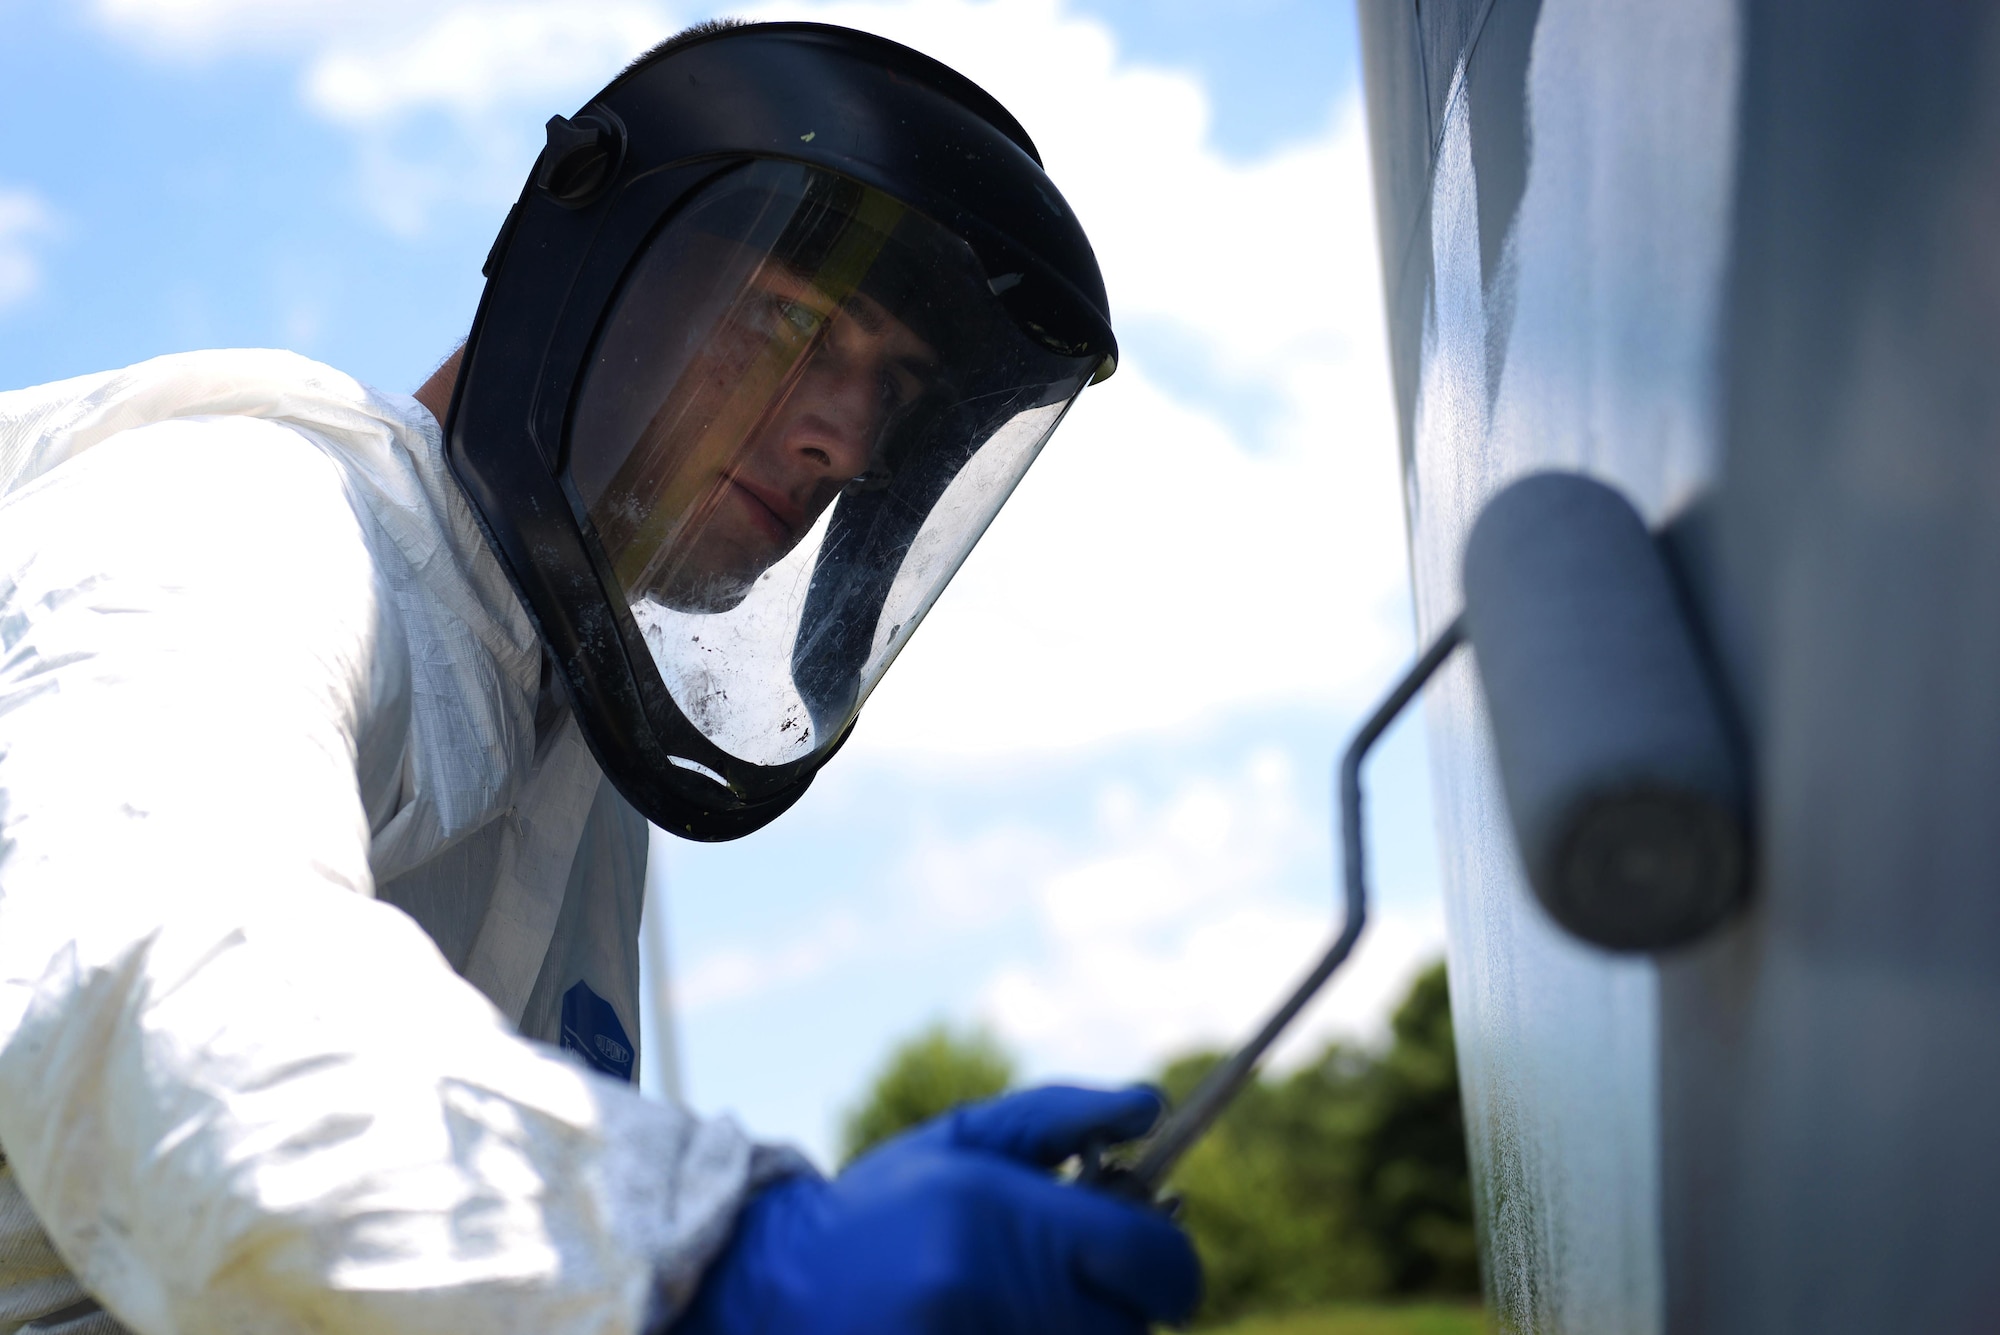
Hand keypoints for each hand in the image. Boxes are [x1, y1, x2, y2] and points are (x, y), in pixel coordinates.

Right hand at [671, 1085, 1202, 1334]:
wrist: (772, 1288)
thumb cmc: (881, 1207)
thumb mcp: (963, 1140)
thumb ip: (1060, 1115)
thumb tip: (1152, 1106)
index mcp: (1003, 1218)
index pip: (1157, 1264)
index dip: (1167, 1263)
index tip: (1146, 1256)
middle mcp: (993, 1294)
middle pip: (1132, 1328)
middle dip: (1114, 1303)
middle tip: (1064, 1279)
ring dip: (1074, 1332)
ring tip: (1016, 1303)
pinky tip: (988, 1325)